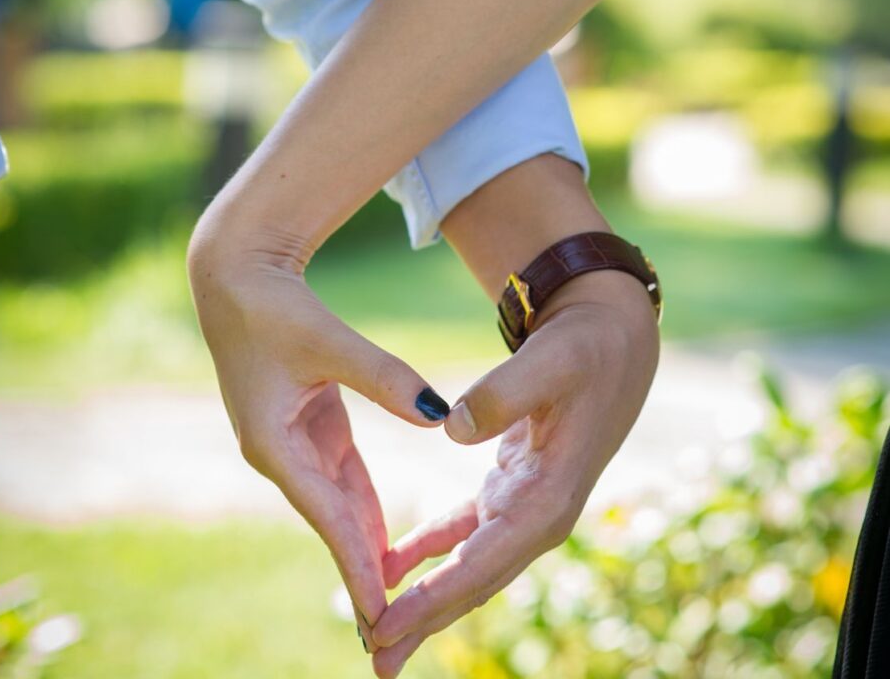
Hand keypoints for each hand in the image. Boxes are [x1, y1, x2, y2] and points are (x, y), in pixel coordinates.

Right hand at [186, 210, 449, 639]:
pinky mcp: (306, 422)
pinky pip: (341, 474)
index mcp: (273, 443)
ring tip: (394, 598)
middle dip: (361, 571)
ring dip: (364, 544)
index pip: (326, 514)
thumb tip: (435, 414)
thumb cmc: (273, 307)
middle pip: (330, 521)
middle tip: (393, 629)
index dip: (356, 563)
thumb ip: (383, 377)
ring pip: (337, 502)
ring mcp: (291, 441)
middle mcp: (278, 453)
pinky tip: (385, 536)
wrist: (238, 277)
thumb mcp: (329, 341)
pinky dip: (362, 505)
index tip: (381, 613)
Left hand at [369, 272, 658, 677]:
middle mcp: (539, 514)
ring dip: (426, 599)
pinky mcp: (513, 488)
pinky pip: (464, 531)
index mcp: (549, 496)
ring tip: (380, 634)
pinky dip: (429, 550)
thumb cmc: (586, 351)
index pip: (483, 562)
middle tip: (376, 660)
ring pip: (467, 565)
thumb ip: (503, 394)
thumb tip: (451, 428)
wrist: (613, 342)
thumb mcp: (549, 362)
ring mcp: (526, 505)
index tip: (388, 627)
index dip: (434, 599)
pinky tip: (394, 566)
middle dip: (425, 621)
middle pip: (474, 581)